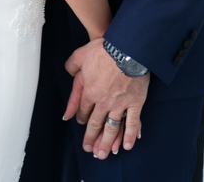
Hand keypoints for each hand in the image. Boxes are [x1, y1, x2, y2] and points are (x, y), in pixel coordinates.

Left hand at [64, 39, 148, 158]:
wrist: (126, 50)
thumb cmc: (102, 51)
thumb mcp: (79, 56)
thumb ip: (72, 67)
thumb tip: (68, 73)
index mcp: (88, 91)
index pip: (83, 110)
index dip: (81, 118)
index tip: (82, 124)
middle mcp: (103, 102)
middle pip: (95, 123)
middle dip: (91, 138)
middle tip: (89, 150)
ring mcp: (120, 104)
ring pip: (111, 128)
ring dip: (106, 142)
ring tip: (103, 154)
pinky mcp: (135, 103)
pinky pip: (133, 123)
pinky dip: (129, 135)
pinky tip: (126, 146)